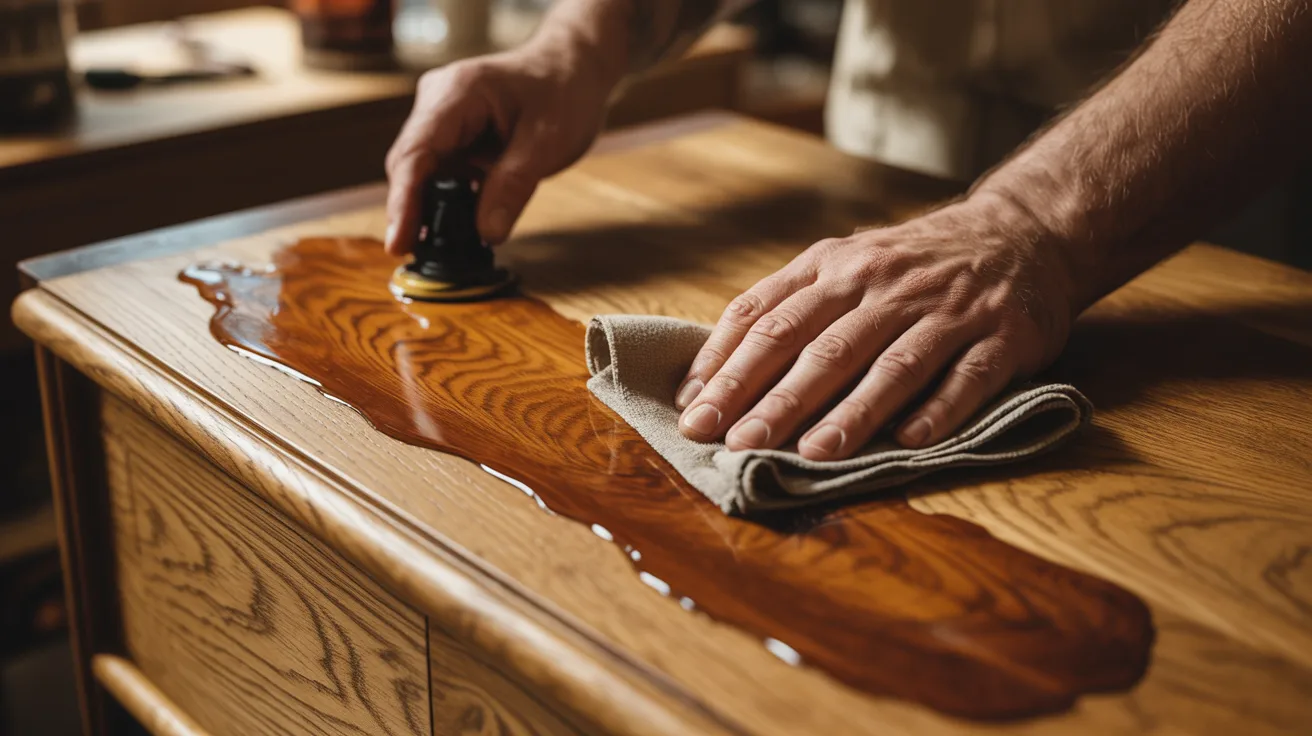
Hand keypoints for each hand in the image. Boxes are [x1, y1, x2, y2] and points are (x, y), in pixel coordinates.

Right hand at [384, 32, 618, 254]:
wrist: (575, 68)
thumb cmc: (565, 92)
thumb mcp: (547, 142)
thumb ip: (514, 186)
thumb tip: (486, 233)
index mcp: (456, 93)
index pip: (416, 152)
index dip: (403, 202)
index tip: (398, 242)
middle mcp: (438, 102)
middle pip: (410, 165)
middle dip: (412, 211)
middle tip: (419, 257)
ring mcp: (442, 117)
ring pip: (422, 172)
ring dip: (430, 209)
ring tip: (441, 250)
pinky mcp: (454, 134)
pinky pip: (441, 173)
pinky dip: (448, 201)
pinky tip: (460, 229)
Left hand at [674, 195, 1079, 458]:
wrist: (1017, 233)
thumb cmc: (907, 266)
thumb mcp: (842, 265)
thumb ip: (783, 310)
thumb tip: (709, 375)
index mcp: (835, 268)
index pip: (768, 317)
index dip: (727, 365)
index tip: (693, 410)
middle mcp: (885, 285)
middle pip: (821, 346)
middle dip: (774, 398)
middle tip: (737, 443)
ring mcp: (946, 309)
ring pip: (891, 364)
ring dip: (851, 412)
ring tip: (812, 453)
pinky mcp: (1002, 335)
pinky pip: (968, 376)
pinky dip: (940, 408)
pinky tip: (911, 440)